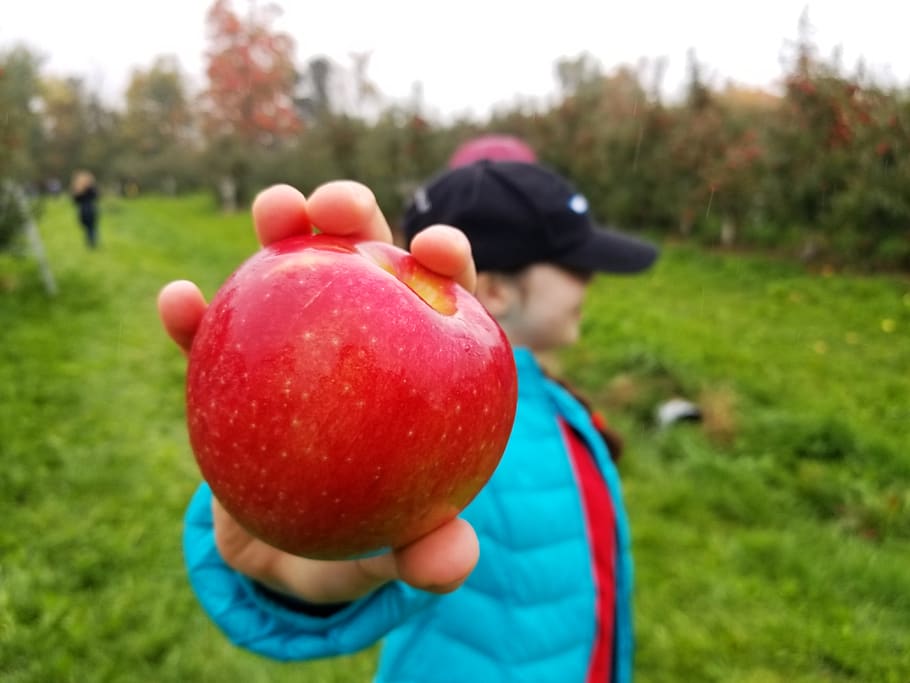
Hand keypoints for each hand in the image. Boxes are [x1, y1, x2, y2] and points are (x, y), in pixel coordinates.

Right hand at [158, 182, 479, 602]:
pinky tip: (177, 302)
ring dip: (283, 229)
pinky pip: (210, 335)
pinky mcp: (231, 367)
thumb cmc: (355, 545)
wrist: (281, 555)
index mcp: (411, 368)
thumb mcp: (388, 555)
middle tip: (338, 207)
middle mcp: (356, 340)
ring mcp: (292, 346)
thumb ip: (425, 554)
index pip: (440, 301)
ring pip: (290, 272)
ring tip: (275, 211)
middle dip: (356, 216)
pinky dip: (195, 316)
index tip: (436, 248)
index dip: (446, 260)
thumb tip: (450, 562)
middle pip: (365, 261)